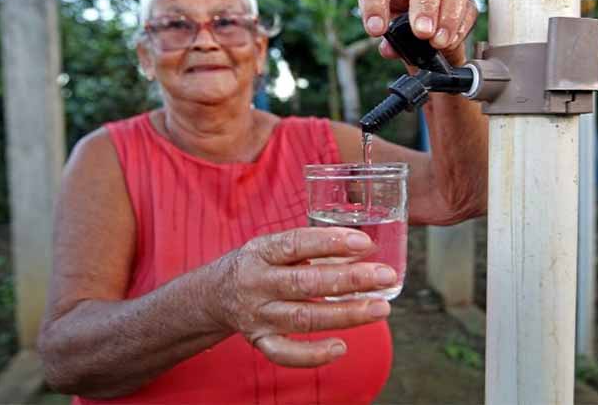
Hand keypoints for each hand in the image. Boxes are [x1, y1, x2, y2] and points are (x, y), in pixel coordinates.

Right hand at [210, 227, 396, 367]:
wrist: (213, 295)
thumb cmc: (258, 265)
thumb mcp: (274, 246)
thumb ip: (312, 248)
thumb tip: (363, 250)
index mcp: (262, 252)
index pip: (296, 244)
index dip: (330, 243)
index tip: (364, 244)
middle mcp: (257, 284)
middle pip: (305, 283)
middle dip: (349, 280)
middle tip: (384, 276)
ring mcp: (258, 315)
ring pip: (303, 318)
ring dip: (345, 314)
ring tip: (380, 308)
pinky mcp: (259, 341)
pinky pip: (286, 354)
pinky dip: (313, 355)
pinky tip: (341, 347)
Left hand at [359, 0, 477, 66]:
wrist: (430, 48)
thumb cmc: (405, 39)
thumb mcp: (393, 44)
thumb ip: (391, 45)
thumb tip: (390, 49)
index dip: (374, 3)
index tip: (376, 31)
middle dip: (425, 4)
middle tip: (421, 32)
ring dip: (447, 17)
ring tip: (438, 42)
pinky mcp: (465, 4)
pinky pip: (469, 9)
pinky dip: (460, 28)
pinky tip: (449, 43)